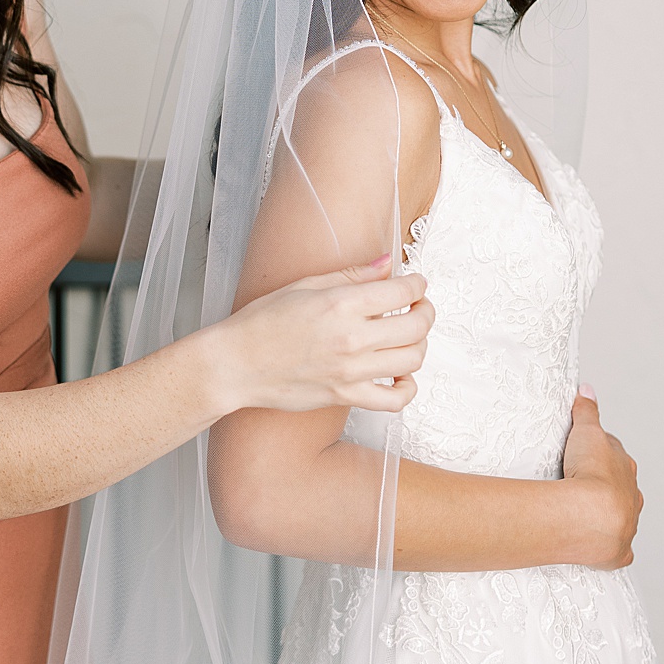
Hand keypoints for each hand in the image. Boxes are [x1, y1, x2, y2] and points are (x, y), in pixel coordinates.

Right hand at [213, 256, 431, 416]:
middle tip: (419, 306)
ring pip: (412, 359)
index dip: (417, 284)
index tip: (415, 283)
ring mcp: (350, 371)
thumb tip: (387, 264)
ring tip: (409, 337)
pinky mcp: (345, 396)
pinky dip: (407, 388)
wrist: (236, 364)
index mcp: (341, 303)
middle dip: (426, 311)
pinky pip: (394, 400)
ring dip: (420, 344)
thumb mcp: (305, 286)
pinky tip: (401, 375)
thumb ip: (352, 275)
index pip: (402, 291)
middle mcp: (351, 338)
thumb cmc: (262, 323)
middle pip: (416, 325)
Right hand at [562, 387, 643, 568]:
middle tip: (585, 484)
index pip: (615, 456)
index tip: (585, 454)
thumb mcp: (585, 432)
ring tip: (588, 513)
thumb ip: (586, 411)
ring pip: (623, 517)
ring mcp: (626, 524)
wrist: (589, 515)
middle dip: (610, 485)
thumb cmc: (589, 472)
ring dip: (611, 514)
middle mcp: (631, 497)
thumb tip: (587, 389)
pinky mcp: (617, 551)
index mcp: (625, 468)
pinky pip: (618, 549)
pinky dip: (612, 547)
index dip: (600, 454)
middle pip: (623, 487)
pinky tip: (603, 546)